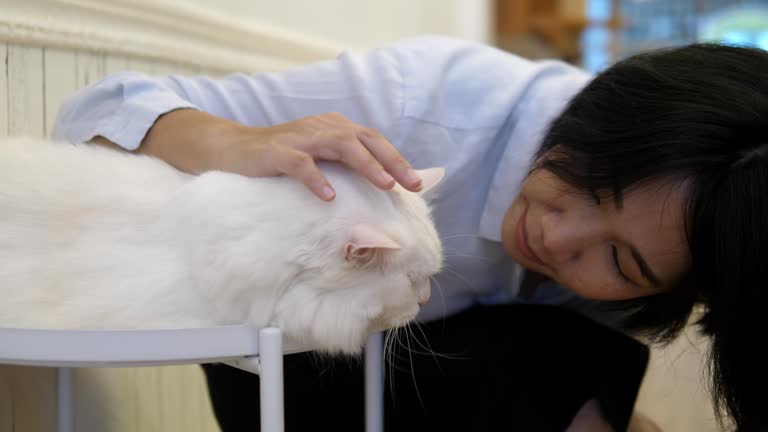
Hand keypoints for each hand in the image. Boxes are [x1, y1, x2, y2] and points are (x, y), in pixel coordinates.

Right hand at [133, 109, 421, 200]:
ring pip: (339, 145)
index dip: (397, 159)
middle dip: (391, 161)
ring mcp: (300, 138)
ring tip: (383, 184)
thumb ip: (345, 166)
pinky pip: (300, 164)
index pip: (373, 140)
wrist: (233, 150)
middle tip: (409, 185)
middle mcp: (321, 127)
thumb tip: (380, 188)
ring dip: (364, 164)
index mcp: (335, 128)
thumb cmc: (282, 159)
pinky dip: (316, 178)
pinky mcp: (277, 152)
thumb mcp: (319, 159)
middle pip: (364, 139)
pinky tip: (329, 195)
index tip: (417, 184)